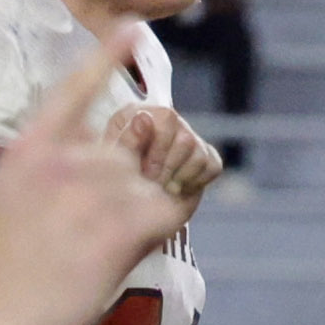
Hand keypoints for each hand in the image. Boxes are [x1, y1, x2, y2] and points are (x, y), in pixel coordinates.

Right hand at [0, 36, 193, 324]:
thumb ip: (23, 167)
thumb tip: (51, 150)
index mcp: (28, 149)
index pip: (74, 91)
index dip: (104, 56)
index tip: (130, 28)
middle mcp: (68, 158)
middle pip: (118, 154)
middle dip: (108, 189)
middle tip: (73, 237)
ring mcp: (101, 187)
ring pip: (143, 183)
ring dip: (127, 215)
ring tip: (85, 255)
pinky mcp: (130, 219)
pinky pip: (169, 207)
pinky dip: (158, 225)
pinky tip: (124, 251)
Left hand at [109, 101, 223, 206]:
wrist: (123, 209)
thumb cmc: (111, 184)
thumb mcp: (112, 165)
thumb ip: (127, 141)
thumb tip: (144, 117)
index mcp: (137, 115)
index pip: (167, 118)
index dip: (159, 149)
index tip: (145, 173)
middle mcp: (165, 121)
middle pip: (186, 139)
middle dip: (168, 168)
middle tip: (152, 184)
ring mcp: (186, 136)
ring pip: (200, 154)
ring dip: (179, 177)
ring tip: (161, 187)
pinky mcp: (203, 156)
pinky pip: (212, 166)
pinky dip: (196, 182)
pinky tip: (176, 188)